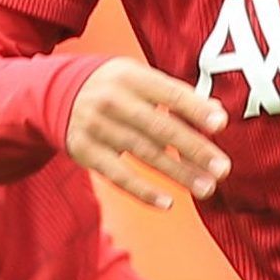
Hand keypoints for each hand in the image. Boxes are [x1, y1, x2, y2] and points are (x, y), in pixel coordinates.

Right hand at [66, 58, 229, 208]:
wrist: (55, 93)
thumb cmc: (114, 87)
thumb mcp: (140, 79)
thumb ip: (176, 94)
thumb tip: (217, 112)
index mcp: (130, 76)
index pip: (168, 93)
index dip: (195, 109)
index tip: (220, 125)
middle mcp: (112, 100)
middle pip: (159, 128)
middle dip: (193, 149)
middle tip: (223, 168)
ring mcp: (97, 127)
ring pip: (144, 154)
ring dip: (178, 173)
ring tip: (206, 188)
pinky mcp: (86, 152)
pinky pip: (118, 175)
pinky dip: (143, 191)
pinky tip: (168, 202)